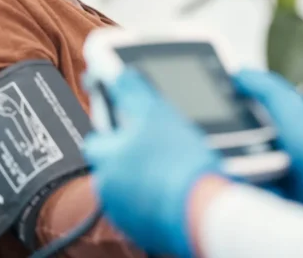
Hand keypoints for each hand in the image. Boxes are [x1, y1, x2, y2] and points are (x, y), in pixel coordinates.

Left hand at [83, 69, 222, 257]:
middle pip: (115, 162)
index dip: (118, 125)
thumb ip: (132, 89)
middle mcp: (108, 188)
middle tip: (161, 143)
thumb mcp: (157, 113)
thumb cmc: (181, 164)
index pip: (99, 136)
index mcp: (106, 158)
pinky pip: (145, 206)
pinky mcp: (144, 230)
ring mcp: (125, 213)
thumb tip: (116, 72)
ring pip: (131, 185)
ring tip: (174, 165)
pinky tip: (178, 187)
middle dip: (134, 152)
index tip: (134, 121)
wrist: (203, 212)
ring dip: (146, 175)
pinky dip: (158, 196)